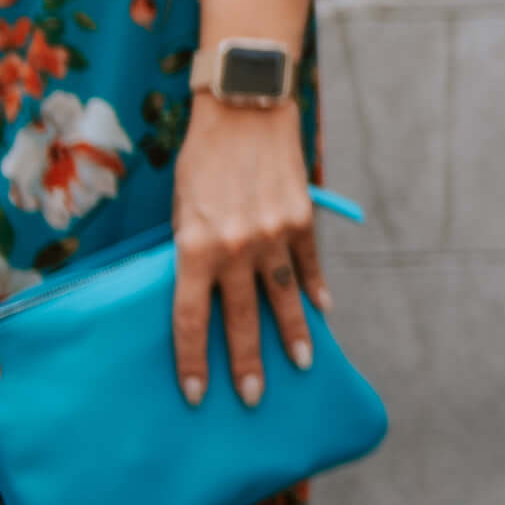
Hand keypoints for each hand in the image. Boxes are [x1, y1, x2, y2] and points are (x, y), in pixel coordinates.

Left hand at [171, 95, 324, 407]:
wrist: (244, 108)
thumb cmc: (201, 156)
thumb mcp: (181, 205)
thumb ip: (192, 248)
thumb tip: (203, 287)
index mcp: (195, 246)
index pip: (190, 319)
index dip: (193, 359)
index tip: (195, 392)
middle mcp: (236, 247)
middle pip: (241, 320)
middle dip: (246, 363)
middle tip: (252, 396)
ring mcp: (274, 235)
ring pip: (284, 299)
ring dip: (294, 336)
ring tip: (301, 365)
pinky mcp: (302, 219)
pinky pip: (310, 265)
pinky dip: (316, 289)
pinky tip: (323, 310)